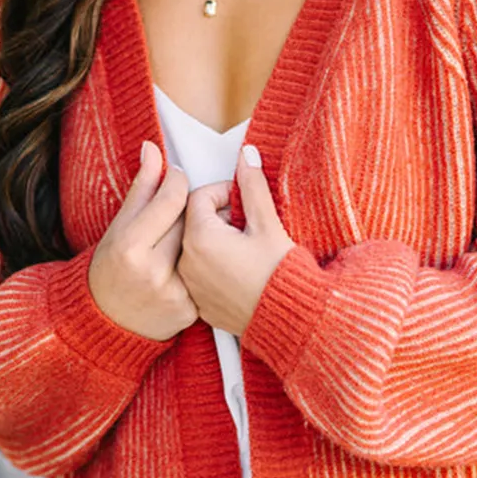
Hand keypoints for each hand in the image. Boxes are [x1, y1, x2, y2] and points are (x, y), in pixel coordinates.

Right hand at [88, 141, 198, 340]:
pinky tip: (197, 262)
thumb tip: (153, 148)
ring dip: (202, 236)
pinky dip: (202, 265)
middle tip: (183, 207)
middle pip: (190, 222)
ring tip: (192, 233)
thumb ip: (142, 188)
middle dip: (190, 209)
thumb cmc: (111, 268)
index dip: (178, 181)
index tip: (176, 177)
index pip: (172, 199)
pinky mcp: (189, 312)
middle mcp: (152, 272)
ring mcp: (173, 295)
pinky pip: (205, 275)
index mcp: (130, 246)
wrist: (106, 322)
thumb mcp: (118, 226)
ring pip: (201, 248)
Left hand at [176, 145, 295, 338]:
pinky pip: (200, 273)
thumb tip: (246, 157)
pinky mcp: (199, 303)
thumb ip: (252, 186)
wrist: (289, 321)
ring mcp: (191, 286)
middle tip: (248, 224)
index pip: (199, 197)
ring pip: (197, 248)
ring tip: (246, 248)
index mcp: (200, 238)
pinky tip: (240, 270)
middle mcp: (187, 263)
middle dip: (219, 216)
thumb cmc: (280, 275)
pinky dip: (215, 266)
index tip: (243, 199)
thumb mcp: (267, 224)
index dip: (224, 192)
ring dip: (217, 241)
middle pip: (195, 222)